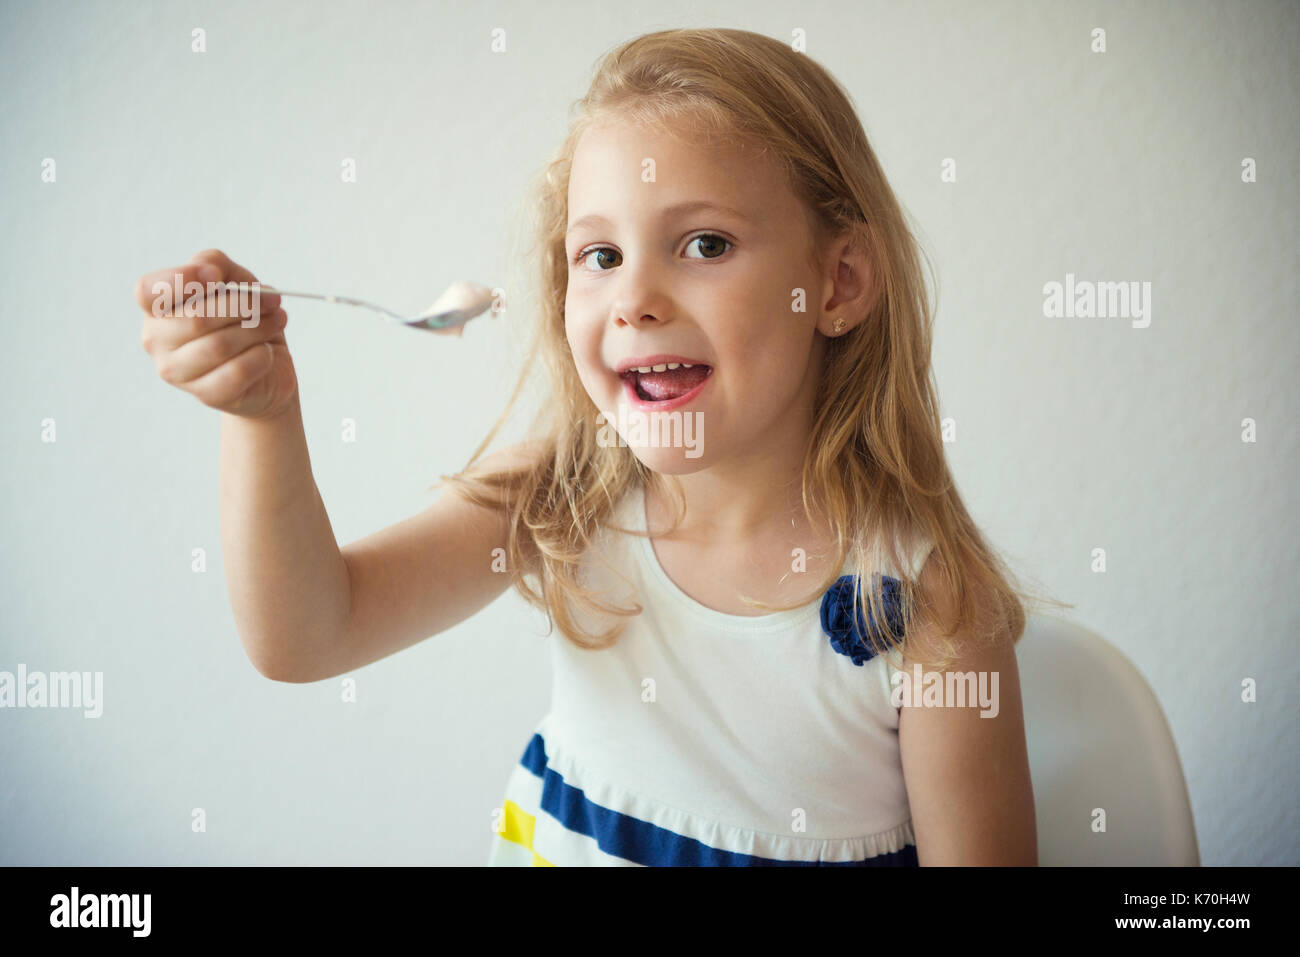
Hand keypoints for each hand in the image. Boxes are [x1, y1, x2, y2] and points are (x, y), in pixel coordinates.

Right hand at [136, 249, 298, 418]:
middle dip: (244, 306)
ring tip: (277, 320)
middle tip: (273, 300)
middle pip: (196, 319)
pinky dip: (261, 357)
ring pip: (219, 346)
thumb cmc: (243, 318)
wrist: (268, 366)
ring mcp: (177, 372)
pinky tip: (267, 352)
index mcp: (156, 308)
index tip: (216, 276)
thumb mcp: (234, 280)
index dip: (180, 280)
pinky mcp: (205, 394)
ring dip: (258, 329)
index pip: (148, 292)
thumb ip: (215, 263)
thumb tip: (209, 269)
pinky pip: (237, 372)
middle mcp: (157, 340)